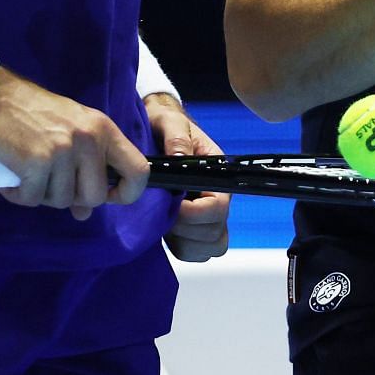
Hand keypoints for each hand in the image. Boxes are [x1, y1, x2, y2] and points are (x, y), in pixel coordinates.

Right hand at [0, 67, 149, 219]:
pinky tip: (12, 176)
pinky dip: (18, 194)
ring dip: (41, 193)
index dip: (127, 193)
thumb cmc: (31, 113)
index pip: (138, 170)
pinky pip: (32, 199)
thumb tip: (85, 212)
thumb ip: (84, 167)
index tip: (108, 197)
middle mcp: (88, 139)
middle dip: (71, 198)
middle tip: (49, 181)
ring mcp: (63, 150)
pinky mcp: (36, 161)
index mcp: (103, 129)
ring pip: (61, 201)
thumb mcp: (69, 132)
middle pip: (95, 196)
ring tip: (28, 170)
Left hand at [145, 93, 230, 262]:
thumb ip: (177, 137)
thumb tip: (180, 158)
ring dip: (186, 242)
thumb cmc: (166, 124)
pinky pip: (194, 252)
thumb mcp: (170, 122)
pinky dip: (181, 248)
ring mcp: (204, 216)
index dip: (195, 213)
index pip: (219, 207)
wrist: (156, 129)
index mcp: (217, 175)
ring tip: (165, 224)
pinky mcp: (190, 228)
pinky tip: (164, 232)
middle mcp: (215, 198)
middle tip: (163, 213)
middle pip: (215, 233)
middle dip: (187, 229)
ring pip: (209, 248)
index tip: (172, 205)